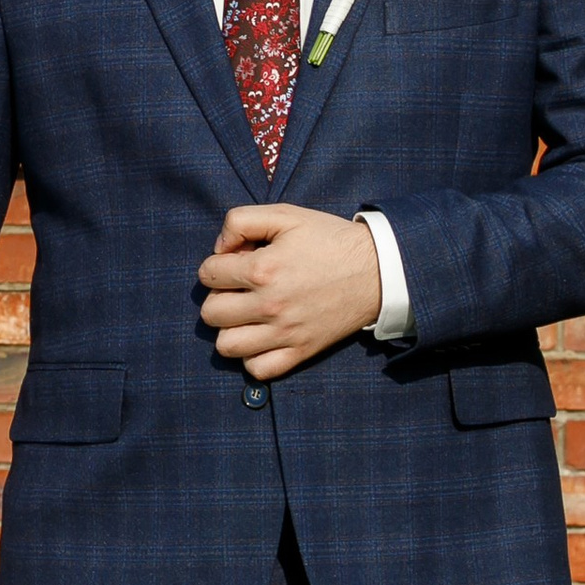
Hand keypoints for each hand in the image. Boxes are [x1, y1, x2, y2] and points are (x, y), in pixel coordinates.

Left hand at [198, 203, 381, 380]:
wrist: (377, 269)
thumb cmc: (328, 239)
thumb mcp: (286, 214)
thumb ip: (240, 221)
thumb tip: (219, 248)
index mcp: (262, 269)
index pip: (207, 274)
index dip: (218, 264)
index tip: (238, 262)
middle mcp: (270, 305)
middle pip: (211, 313)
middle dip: (219, 297)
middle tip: (240, 289)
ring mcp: (285, 332)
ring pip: (226, 346)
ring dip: (230, 330)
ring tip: (246, 316)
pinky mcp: (302, 351)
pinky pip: (258, 369)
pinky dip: (253, 357)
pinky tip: (262, 338)